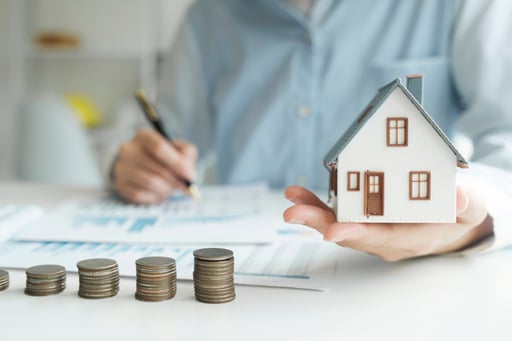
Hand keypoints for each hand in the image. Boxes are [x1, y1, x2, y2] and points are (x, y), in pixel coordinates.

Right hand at [112, 128, 197, 203]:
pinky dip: (155, 196)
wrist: (142, 167)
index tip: (190, 175)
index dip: (177, 163)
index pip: (159, 147)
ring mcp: (121, 167)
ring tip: (171, 188)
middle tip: (186, 186)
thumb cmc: (165, 157)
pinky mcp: (120, 185)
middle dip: (176, 180)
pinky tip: (159, 193)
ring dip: (167, 189)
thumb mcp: (180, 149)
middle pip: (157, 168)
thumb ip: (187, 154)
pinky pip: (141, 194)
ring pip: (150, 182)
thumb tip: (188, 173)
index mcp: (143, 136)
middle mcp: (128, 149)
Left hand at [283, 185, 492, 260]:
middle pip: (350, 234)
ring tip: (292, 198)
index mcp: (411, 238)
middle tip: (294, 214)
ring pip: (339, 224)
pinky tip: (300, 194)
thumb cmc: (459, 214)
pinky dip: (319, 204)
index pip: (381, 239)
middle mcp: (385, 239)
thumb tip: (457, 196)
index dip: (356, 233)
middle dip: (320, 223)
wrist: (451, 222)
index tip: (334, 230)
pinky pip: (339, 213)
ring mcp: (372, 230)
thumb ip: (465, 205)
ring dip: (314, 212)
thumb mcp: (470, 208)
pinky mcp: (364, 218)